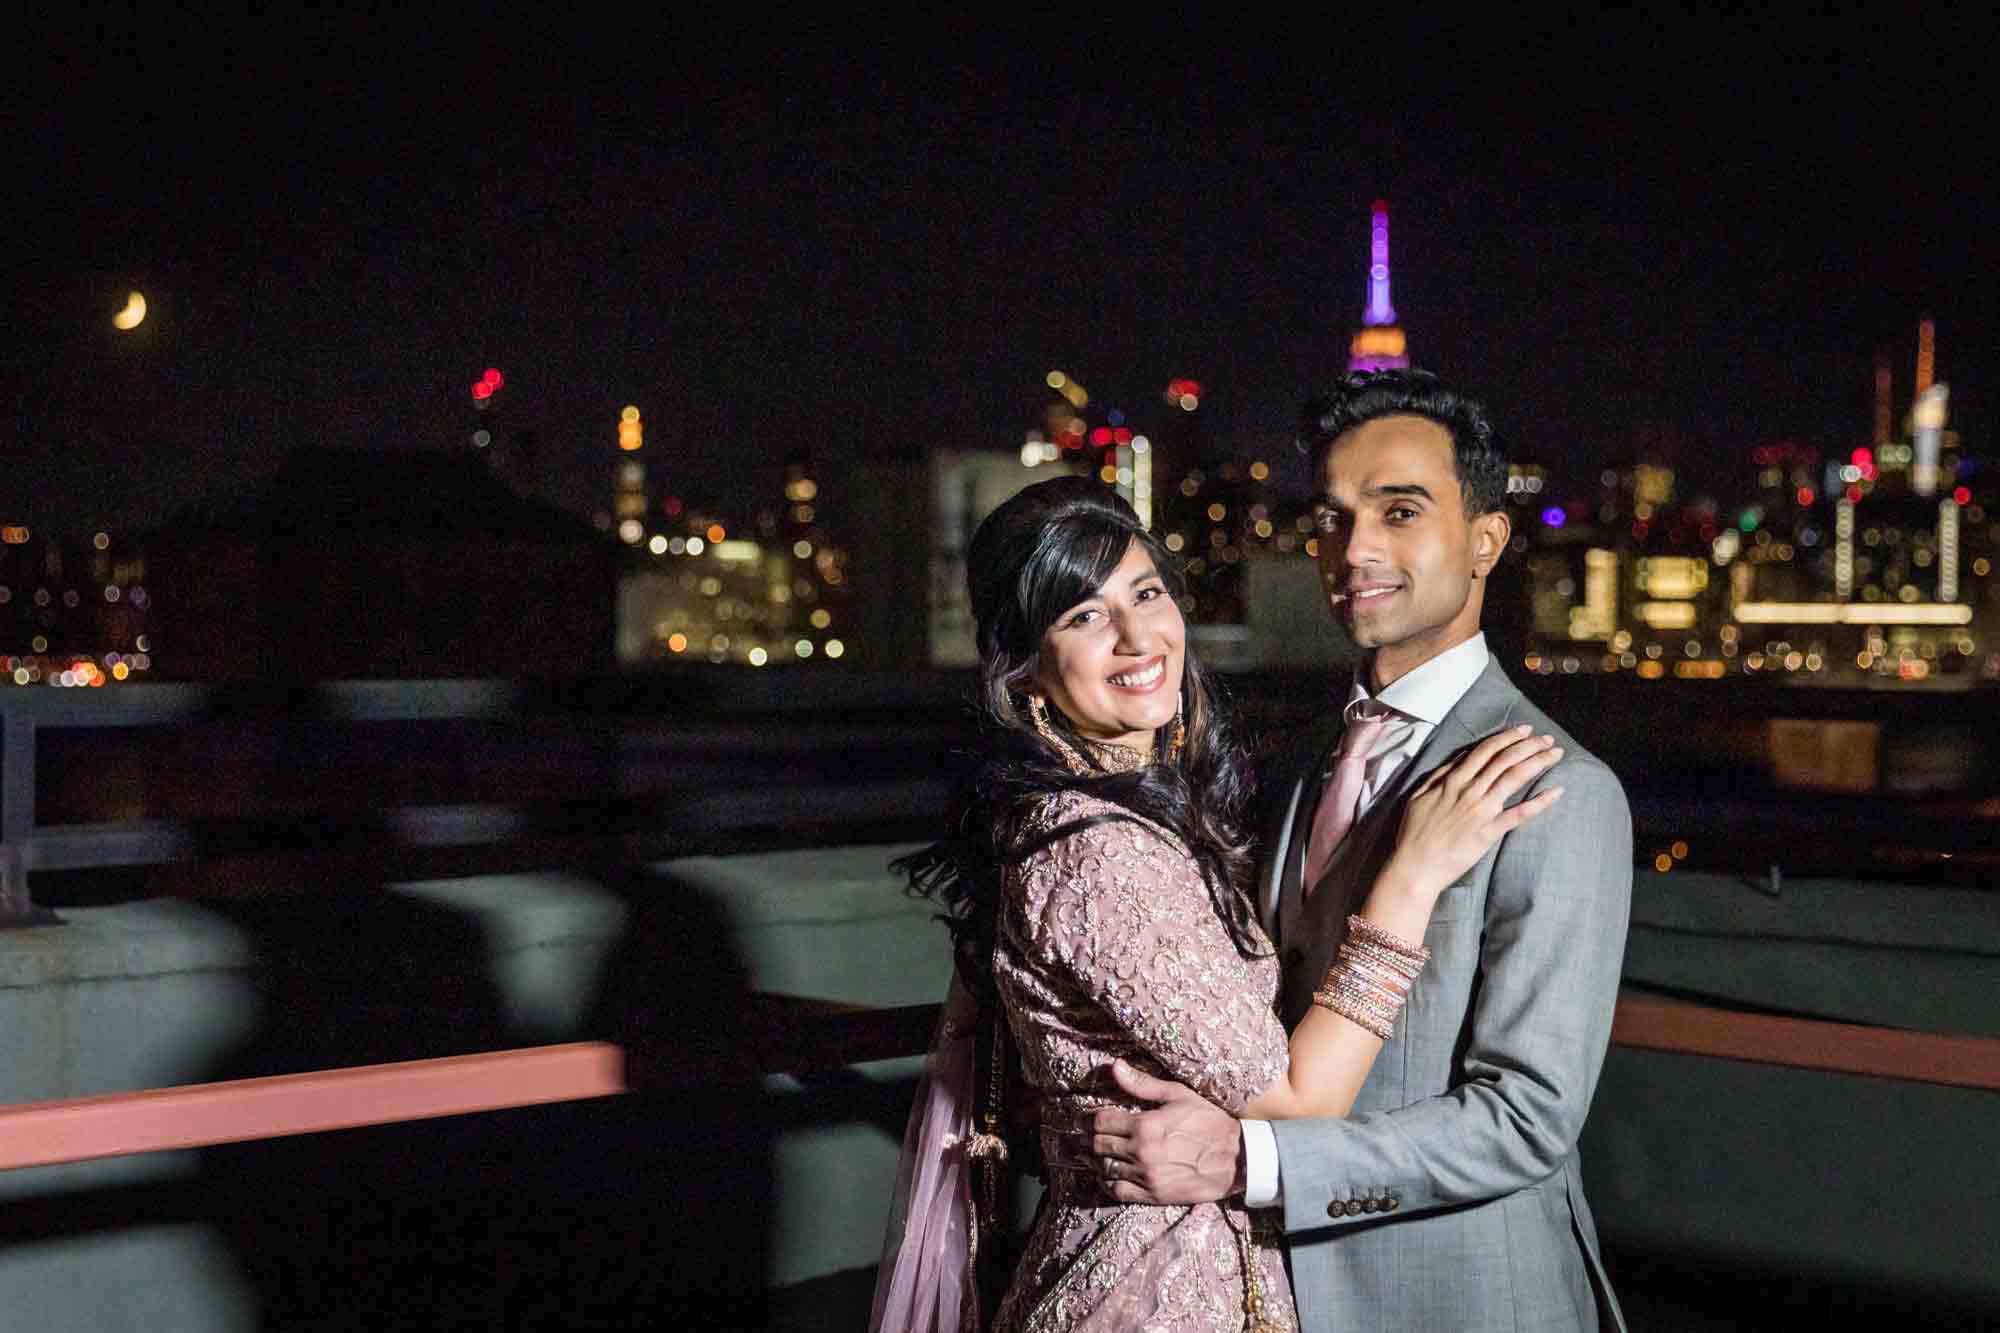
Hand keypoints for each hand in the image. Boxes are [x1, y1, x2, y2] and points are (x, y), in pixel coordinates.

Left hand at [1087, 1060, 1240, 1203]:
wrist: (1237, 1159)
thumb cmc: (1210, 1122)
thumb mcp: (1179, 1095)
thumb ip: (1143, 1084)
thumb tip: (1115, 1067)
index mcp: (1145, 1125)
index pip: (1101, 1121)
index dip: (1093, 1117)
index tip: (1094, 1116)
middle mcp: (1141, 1153)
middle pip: (1099, 1145)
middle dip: (1095, 1137)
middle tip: (1096, 1133)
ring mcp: (1147, 1177)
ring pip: (1105, 1168)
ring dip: (1101, 1159)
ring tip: (1105, 1152)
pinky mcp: (1154, 1195)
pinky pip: (1118, 1192)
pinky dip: (1109, 1183)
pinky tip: (1113, 1174)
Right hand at [1379, 724, 1563, 902]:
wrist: (1415, 866)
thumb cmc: (1413, 834)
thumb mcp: (1418, 796)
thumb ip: (1439, 776)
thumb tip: (1458, 761)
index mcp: (1453, 781)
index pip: (1485, 751)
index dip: (1507, 738)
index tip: (1524, 730)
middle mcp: (1470, 791)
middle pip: (1505, 760)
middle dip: (1529, 745)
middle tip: (1547, 739)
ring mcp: (1481, 811)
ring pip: (1514, 778)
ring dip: (1537, 762)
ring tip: (1555, 753)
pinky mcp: (1489, 832)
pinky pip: (1519, 814)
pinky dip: (1540, 802)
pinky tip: (1556, 791)